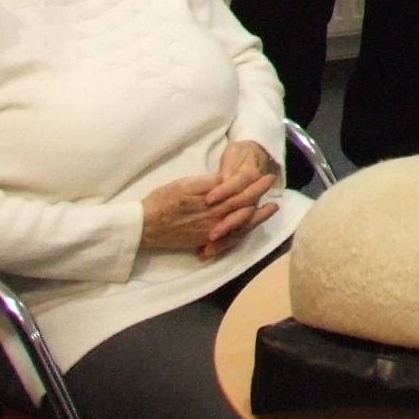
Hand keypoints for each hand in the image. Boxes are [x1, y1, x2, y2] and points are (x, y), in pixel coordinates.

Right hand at [140, 150, 279, 259]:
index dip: (255, 186)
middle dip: (260, 201)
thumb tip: (228, 180)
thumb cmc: (162, 201)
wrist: (143, 227)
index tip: (268, 178)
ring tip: (270, 211)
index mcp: (212, 205)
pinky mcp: (203, 241)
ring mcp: (210, 233)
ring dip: (256, 218)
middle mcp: (215, 221)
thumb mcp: (185, 185)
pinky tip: (246, 229)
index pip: (240, 195)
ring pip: (239, 226)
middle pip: (244, 211)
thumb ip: (209, 184)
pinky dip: (240, 234)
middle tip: (275, 193)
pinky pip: (228, 240)